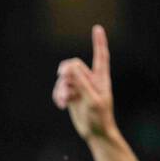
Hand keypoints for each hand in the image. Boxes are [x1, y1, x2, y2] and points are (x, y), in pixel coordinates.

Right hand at [52, 24, 116, 140]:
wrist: (96, 133)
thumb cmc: (99, 117)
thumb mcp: (91, 98)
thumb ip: (80, 82)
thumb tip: (68, 67)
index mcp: (101, 77)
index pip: (100, 55)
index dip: (98, 42)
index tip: (97, 28)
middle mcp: (90, 80)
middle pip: (74, 66)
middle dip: (66, 74)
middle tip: (62, 78)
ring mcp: (80, 87)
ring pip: (64, 79)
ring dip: (61, 89)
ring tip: (64, 101)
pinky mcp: (72, 96)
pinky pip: (60, 90)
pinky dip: (58, 96)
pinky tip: (61, 105)